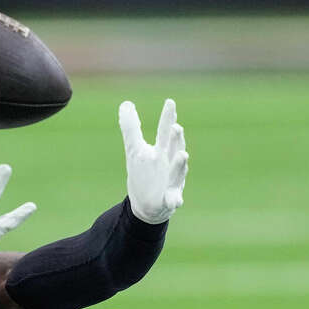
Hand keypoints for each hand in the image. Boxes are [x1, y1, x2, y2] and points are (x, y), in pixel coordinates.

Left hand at [118, 98, 187, 223]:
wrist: (148, 206)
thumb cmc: (146, 173)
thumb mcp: (135, 150)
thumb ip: (131, 127)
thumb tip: (126, 103)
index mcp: (162, 151)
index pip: (165, 132)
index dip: (168, 118)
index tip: (170, 102)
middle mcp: (170, 164)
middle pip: (174, 149)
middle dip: (176, 139)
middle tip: (176, 127)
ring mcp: (172, 182)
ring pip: (178, 172)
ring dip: (180, 165)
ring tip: (183, 155)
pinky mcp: (169, 200)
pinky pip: (174, 200)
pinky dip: (175, 200)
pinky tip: (176, 201)